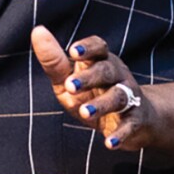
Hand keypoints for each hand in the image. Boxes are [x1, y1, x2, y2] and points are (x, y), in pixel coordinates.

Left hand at [31, 25, 154, 150]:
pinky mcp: (135, 120)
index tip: (72, 52)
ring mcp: (129, 97)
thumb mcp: (69, 79)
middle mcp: (117, 75)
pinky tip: (109, 142)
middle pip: (107, 71)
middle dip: (89, 77)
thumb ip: (54, 60)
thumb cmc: (92, 94)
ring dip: (102, 104)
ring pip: (118, 96)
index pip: (99, 47)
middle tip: (69, 86)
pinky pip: (130, 125)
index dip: (87, 48)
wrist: (134, 120)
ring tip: (84, 112)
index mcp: (101, 61)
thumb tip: (37, 31)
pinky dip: (120, 134)